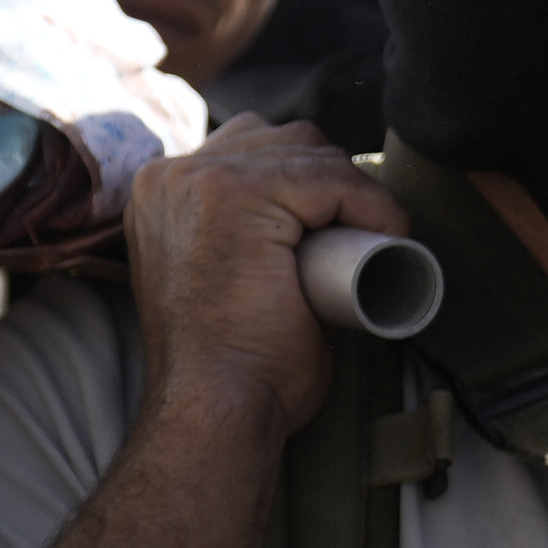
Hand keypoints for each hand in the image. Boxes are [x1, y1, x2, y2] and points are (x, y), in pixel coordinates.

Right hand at [119, 117, 412, 453]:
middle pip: (282, 139)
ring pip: (310, 153)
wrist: (214, 408)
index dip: (308, 182)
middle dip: (330, 180)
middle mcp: (170, 176)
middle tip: (358, 239)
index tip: (341, 229)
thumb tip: (316, 219)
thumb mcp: (225, 279)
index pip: (252, 149)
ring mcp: (199, 180)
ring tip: (368, 244)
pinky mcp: (238, 195)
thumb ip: (245, 238)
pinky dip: (370, 204)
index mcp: (161, 193)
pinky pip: (330, 178)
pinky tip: (386, 235)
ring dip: (353, 194)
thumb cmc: (231, 365)